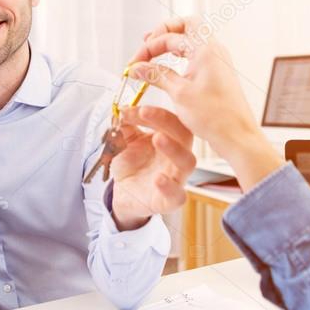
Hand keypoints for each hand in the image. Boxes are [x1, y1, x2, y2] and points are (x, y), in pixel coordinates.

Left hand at [109, 106, 196, 229]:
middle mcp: (177, 156)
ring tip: (158, 138)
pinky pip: (177, 195)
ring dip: (173, 148)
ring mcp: (177, 178)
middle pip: (184, 135)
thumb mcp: (125, 142)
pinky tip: (158, 179)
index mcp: (170, 139)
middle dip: (166, 121)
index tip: (130, 110)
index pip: (171, 120)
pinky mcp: (170, 200)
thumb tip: (122, 108)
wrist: (125, 195)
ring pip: (187, 162)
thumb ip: (124, 126)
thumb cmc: (132, 165)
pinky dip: (169, 187)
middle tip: (145, 113)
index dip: (154, 112)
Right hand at [129, 16, 283, 190]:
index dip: (149, 49)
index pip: (171, 37)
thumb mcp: (179, 94)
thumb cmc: (216, 117)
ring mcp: (218, 60)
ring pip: (192, 38)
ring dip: (172, 42)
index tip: (135, 64)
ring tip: (153, 52)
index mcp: (206, 50)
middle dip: (164, 31)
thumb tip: (137, 68)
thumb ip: (156, 76)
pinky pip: (197, 53)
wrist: (238, 136)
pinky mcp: (217, 72)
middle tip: (146, 43)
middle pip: (186, 25)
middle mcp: (214, 50)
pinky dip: (180, 55)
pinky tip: (169, 66)